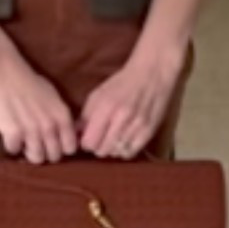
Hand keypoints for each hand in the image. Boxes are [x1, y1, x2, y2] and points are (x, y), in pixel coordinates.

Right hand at [0, 40, 78, 163]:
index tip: (52, 143)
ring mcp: (31, 131)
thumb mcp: (53, 97)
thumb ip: (60, 116)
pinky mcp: (12, 133)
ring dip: (29, 152)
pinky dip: (11, 145)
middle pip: (54, 156)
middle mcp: (50, 126)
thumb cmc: (29, 81)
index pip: (70, 148)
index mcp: (62, 116)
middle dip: (46, 152)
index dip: (61, 147)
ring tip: (23, 141)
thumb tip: (65, 133)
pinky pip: (14, 151)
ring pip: (36, 158)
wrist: (5, 71)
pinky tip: (10, 134)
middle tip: (36, 144)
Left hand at [78, 45, 187, 159]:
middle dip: (97, 147)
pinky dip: (124, 150)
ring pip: (116, 153)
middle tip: (100, 138)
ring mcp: (137, 127)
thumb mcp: (98, 94)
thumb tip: (76, 134)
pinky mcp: (149, 132)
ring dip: (111, 148)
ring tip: (112, 137)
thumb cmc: (121, 83)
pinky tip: (123, 140)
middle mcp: (122, 119)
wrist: (152, 74)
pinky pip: (130, 153)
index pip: (89, 142)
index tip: (88, 137)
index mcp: (106, 108)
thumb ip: (86, 116)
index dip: (86, 143)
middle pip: (102, 150)